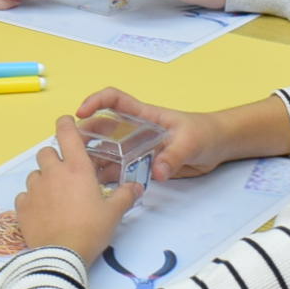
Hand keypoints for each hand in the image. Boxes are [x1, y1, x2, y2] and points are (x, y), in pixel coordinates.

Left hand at [13, 117, 141, 265]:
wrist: (61, 254)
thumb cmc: (90, 230)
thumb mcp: (113, 213)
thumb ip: (125, 196)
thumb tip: (137, 187)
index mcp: (76, 169)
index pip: (67, 133)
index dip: (66, 124)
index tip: (68, 123)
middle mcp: (52, 173)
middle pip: (46, 152)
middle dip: (54, 157)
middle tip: (66, 172)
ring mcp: (34, 189)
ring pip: (34, 174)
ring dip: (43, 179)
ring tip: (55, 195)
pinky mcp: (22, 206)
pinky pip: (24, 196)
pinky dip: (32, 199)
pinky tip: (42, 211)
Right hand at [74, 87, 218, 181]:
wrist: (219, 147)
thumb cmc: (205, 133)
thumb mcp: (191, 142)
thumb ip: (174, 156)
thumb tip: (158, 172)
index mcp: (144, 116)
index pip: (115, 100)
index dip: (96, 101)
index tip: (81, 112)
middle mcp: (135, 131)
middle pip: (103, 129)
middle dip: (84, 137)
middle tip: (70, 152)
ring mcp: (138, 149)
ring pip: (109, 153)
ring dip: (93, 160)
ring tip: (78, 174)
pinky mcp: (143, 165)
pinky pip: (122, 171)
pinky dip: (109, 178)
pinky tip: (99, 188)